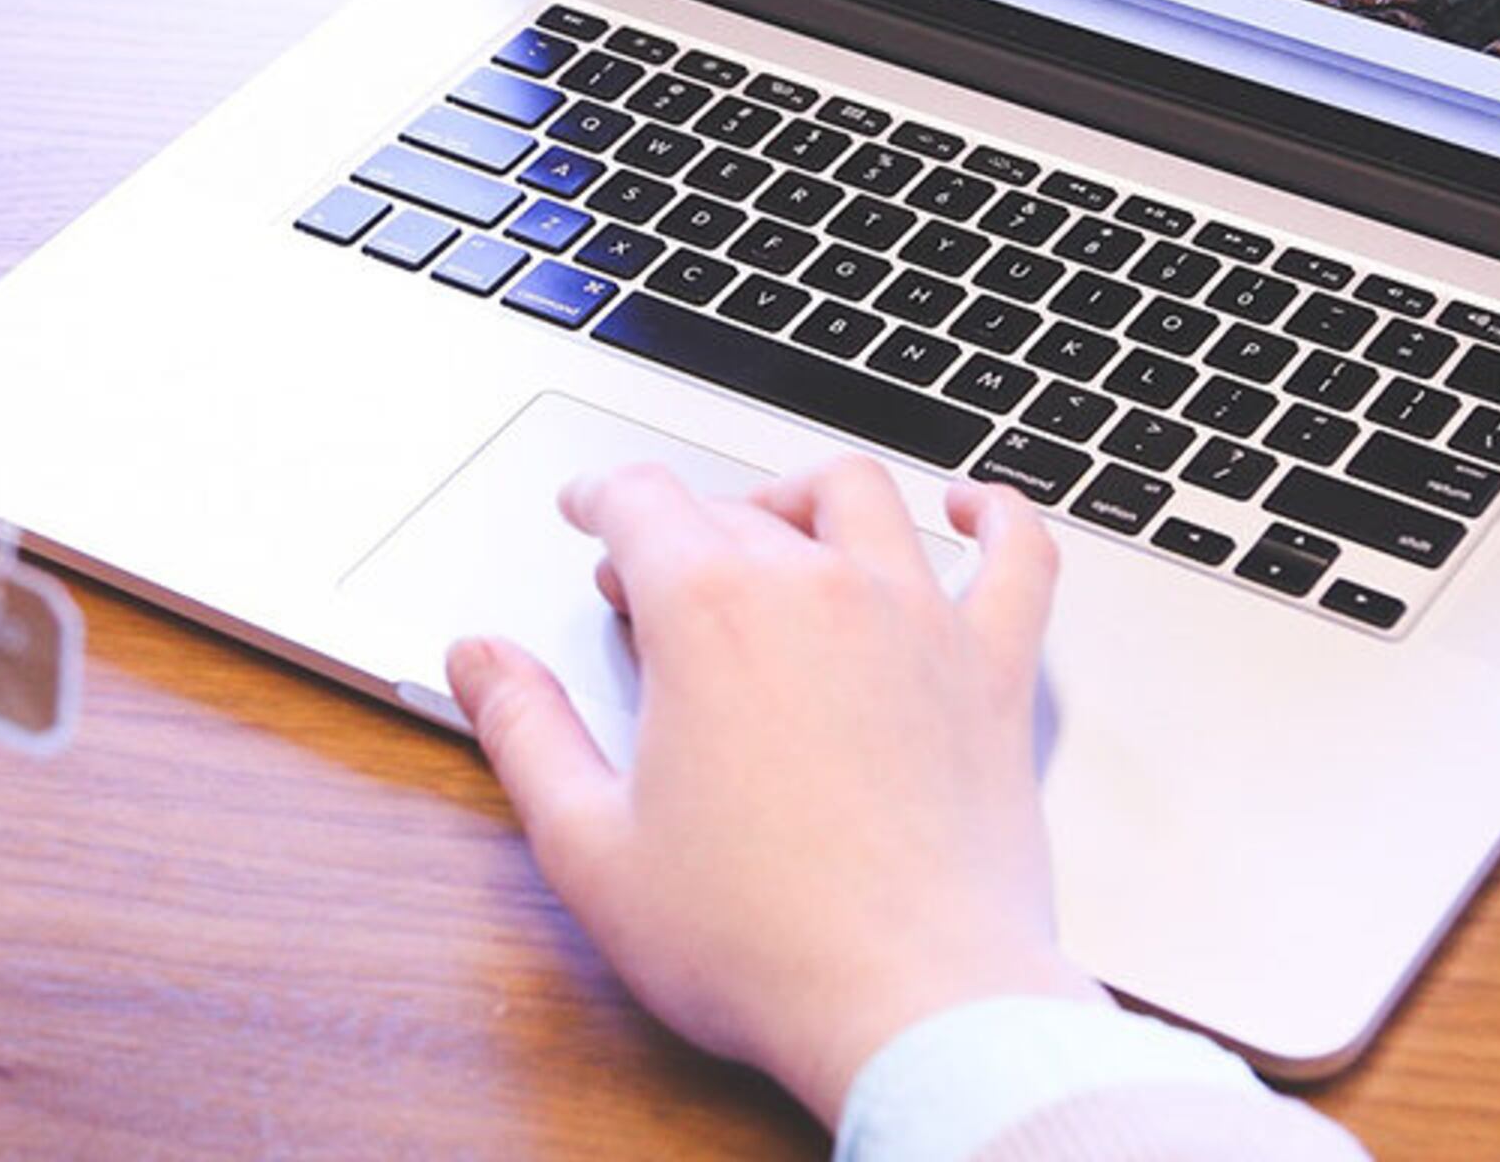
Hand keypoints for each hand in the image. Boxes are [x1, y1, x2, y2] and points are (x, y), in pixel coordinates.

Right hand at [446, 457, 1105, 1122]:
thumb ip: (525, 732)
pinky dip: (1000, 517)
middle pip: (738, 507)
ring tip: (777, 524)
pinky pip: (1019, 557)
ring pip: (861, 499)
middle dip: (681, 528)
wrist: (912, 1003)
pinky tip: (977, 509)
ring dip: (804, 496)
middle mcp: (818, 590)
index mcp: (710, 615)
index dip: (600, 496)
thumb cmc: (757, 943)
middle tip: (651, 581)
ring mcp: (918, 621)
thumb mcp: (590, 846)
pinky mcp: (994, 672)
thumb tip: (480, 659)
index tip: (587, 510)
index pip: (641, 502)